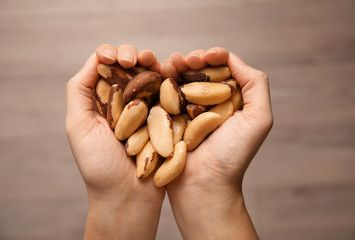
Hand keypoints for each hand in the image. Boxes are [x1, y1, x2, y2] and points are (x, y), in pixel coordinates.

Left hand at [66, 44, 163, 239]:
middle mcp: (124, 102)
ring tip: (153, 61)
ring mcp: (147, 109)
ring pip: (151, 76)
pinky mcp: (165, 119)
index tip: (116, 59)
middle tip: (136, 59)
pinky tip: (170, 72)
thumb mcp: (78, 126)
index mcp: (102, 101)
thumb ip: (80, 90)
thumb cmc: (99, 165)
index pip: (105, 66)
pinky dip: (170, 78)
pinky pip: (168, 93)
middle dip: (133, 55)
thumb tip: (96, 58)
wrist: (128, 196)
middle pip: (130, 67)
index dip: (111, 54)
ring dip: (152, 62)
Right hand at [164, 48, 272, 238]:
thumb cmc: (233, 155)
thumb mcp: (259, 119)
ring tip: (170, 63)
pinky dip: (161, 82)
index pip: (223, 69)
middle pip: (200, 73)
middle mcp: (210, 104)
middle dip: (192, 60)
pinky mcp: (169, 120)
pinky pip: (165, 96)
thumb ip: (256, 84)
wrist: (203, 186)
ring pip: (181, 81)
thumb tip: (233, 59)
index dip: (214, 57)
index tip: (205, 57)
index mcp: (231, 101)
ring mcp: (188, 112)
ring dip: (175, 67)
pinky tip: (159, 74)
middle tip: (185, 59)